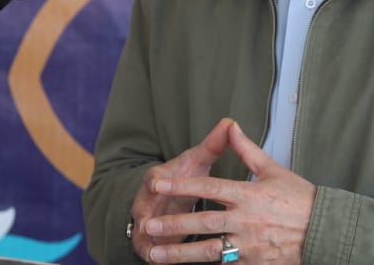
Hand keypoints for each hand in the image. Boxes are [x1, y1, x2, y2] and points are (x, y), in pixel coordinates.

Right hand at [129, 118, 234, 260]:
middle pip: (143, 207)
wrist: (166, 196)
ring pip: (144, 232)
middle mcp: (148, 199)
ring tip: (152, 252)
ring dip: (148, 241)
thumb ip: (213, 145)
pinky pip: (150, 250)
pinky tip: (160, 262)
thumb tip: (230, 122)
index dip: (155, 181)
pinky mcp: (149, 241)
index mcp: (159, 177)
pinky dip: (155, 256)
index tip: (155, 184)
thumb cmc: (186, 176)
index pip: (154, 177)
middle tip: (146, 224)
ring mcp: (145, 221)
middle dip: (145, 216)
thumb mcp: (197, 160)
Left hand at [143, 120, 315, 263]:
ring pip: (208, 250)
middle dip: (173, 224)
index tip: (157, 183)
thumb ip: (246, 150)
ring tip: (155, 254)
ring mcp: (249, 245)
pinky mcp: (254, 263)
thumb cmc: (299, 198)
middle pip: (203, 221)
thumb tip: (231, 126)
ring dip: (179, 253)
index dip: (181, 185)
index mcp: (248, 194)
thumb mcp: (273, 169)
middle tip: (148, 224)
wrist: (323, 230)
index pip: (208, 188)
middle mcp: (245, 220)